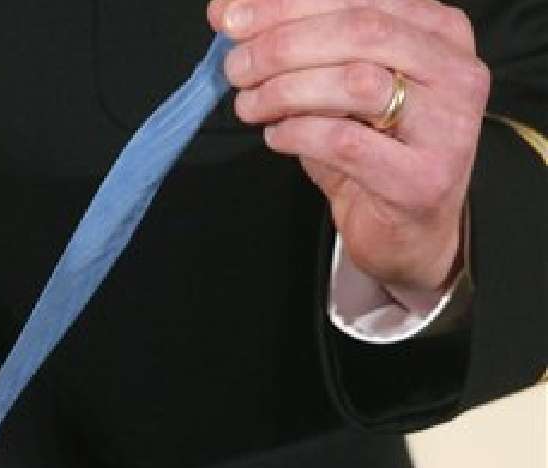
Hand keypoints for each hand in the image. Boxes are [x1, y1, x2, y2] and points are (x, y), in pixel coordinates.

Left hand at [206, 0, 489, 296]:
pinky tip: (277, 135)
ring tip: (250, 105)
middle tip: (236, 68)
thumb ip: (292, 42)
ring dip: (285, 90)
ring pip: (356, 82)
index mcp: (438, 31)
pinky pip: (345, 141)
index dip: (285, 4)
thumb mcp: (333, 83)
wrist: (402, 229)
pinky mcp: (421, 178)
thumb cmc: (368, 146)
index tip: (229, 19)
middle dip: (282, 45)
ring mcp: (446, 126)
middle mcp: (455, 71)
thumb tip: (226, 12)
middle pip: (360, 30)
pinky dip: (297, 133)